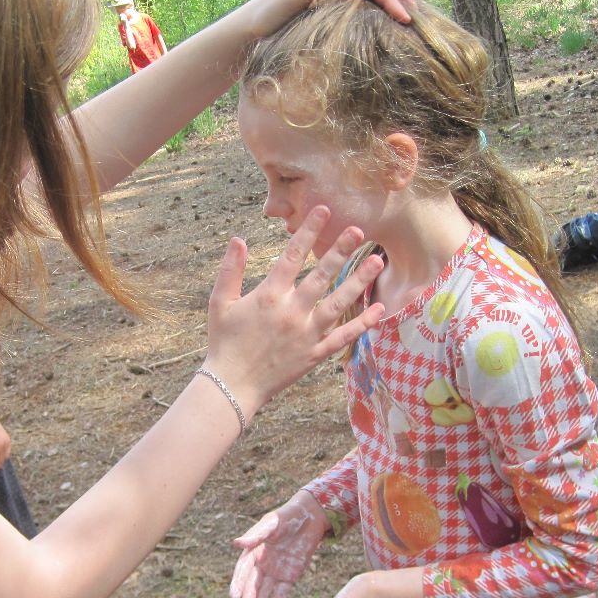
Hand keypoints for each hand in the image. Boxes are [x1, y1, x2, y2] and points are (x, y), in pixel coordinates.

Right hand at [201, 206, 383, 419]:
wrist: (232, 385)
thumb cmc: (224, 342)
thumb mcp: (219, 303)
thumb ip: (230, 270)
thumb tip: (238, 239)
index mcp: (268, 295)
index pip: (292, 256)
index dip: (308, 232)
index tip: (323, 211)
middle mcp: (291, 312)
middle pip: (321, 275)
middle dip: (341, 250)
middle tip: (359, 229)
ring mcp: (306, 334)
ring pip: (338, 303)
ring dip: (359, 281)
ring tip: (377, 261)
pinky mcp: (314, 354)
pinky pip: (342, 337)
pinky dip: (362, 324)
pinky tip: (378, 309)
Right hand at [230, 490, 328, 597]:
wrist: (309, 518)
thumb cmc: (286, 517)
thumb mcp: (271, 524)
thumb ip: (256, 536)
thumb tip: (236, 543)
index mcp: (252, 552)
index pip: (242, 571)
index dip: (237, 584)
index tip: (234, 597)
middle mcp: (261, 564)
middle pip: (252, 586)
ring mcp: (274, 572)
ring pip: (264, 592)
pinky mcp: (289, 576)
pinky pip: (282, 592)